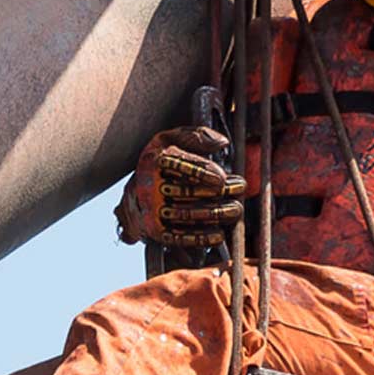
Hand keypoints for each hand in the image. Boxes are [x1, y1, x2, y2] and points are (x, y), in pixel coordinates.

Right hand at [114, 126, 245, 248]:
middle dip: (217, 193)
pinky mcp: (156, 231)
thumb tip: (222, 143)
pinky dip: (199, 238)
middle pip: (187, 191)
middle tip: (239, 191)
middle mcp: (151, 186)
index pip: (179, 165)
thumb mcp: (172, 140)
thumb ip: (196, 137)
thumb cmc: (160, 162)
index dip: (202, 173)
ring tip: (235, 210)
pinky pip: (179, 236)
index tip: (222, 178)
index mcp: (155, 160)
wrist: (134, 193)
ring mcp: (152, 210)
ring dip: (214, 214)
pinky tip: (219, 235)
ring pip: (186, 214)